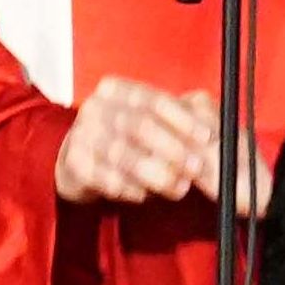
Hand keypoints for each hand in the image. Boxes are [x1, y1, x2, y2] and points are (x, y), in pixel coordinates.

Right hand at [54, 74, 229, 205]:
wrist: (85, 162)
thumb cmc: (130, 140)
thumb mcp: (156, 122)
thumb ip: (182, 117)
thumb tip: (210, 122)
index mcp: (116, 90)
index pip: (154, 101)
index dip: (184, 120)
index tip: (208, 137)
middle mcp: (95, 107)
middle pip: (139, 126)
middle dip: (173, 148)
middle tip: (196, 168)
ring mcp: (81, 135)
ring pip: (123, 154)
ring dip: (155, 173)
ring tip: (179, 187)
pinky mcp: (73, 164)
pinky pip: (106, 179)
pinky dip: (130, 189)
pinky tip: (145, 195)